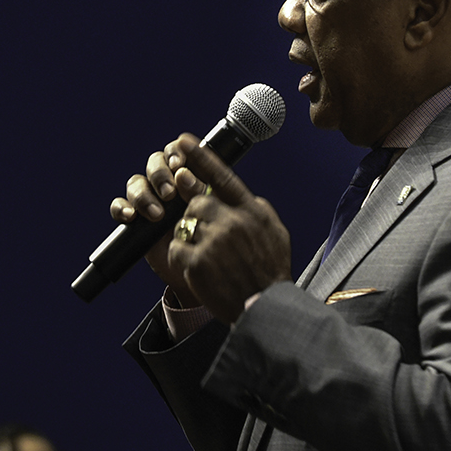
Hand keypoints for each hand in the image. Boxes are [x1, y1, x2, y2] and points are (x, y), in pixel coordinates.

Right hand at [110, 134, 202, 306]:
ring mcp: (149, 199)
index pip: (176, 152)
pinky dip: (121, 208)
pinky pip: (119, 205)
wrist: (201, 270)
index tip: (179, 165)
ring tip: (157, 214)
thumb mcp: (213, 212)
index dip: (174, 153)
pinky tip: (130, 217)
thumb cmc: (215, 238)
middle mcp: (166, 183)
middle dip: (159, 175)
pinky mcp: (134, 219)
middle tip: (170, 194)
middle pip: (154, 163)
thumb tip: (183, 176)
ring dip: (143, 194)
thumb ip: (200, 191)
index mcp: (188, 174)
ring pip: (136, 182)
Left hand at [163, 134, 290, 322]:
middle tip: (205, 233)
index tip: (182, 142)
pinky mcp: (197, 261)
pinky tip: (198, 270)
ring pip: (185, 223)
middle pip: (197, 201)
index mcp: (253, 211)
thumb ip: (254, 208)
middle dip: (195, 215)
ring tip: (207, 256)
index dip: (201, 157)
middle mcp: (234, 221)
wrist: (265, 308)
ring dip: (189, 237)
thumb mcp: (274, 232)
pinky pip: (176, 248)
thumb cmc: (270, 272)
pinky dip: (181, 258)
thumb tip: (235, 191)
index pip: (223, 176)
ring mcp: (214, 241)